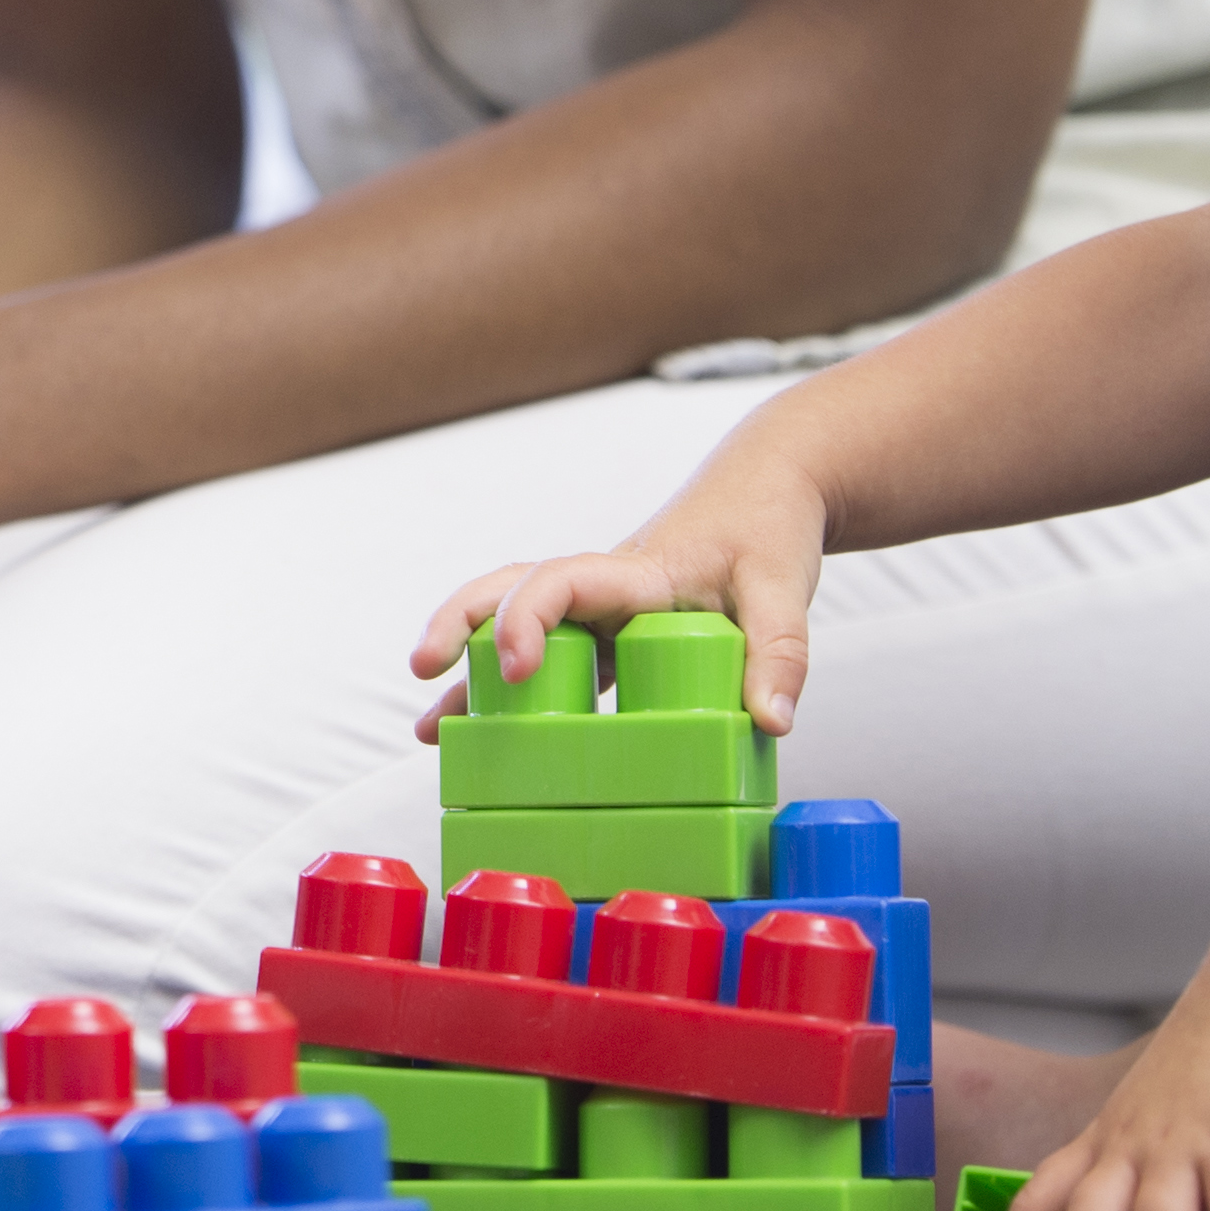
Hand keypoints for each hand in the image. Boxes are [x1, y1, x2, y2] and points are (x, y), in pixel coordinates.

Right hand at [404, 442, 833, 736]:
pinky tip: (489, 726)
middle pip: (510, 589)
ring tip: (429, 725)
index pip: (561, 581)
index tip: (514, 668)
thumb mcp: (784, 589)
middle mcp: (606, 586)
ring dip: (471, 666)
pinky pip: (553, 652)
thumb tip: (769, 722)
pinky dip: (514, 686)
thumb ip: (780, 654)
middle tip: (425, 669)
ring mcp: (604, 607)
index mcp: (636, 572)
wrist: (769, 485)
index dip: (526, 619)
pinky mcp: (612, 626)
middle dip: (461, 624)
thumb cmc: (768, 524)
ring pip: (519, 622)